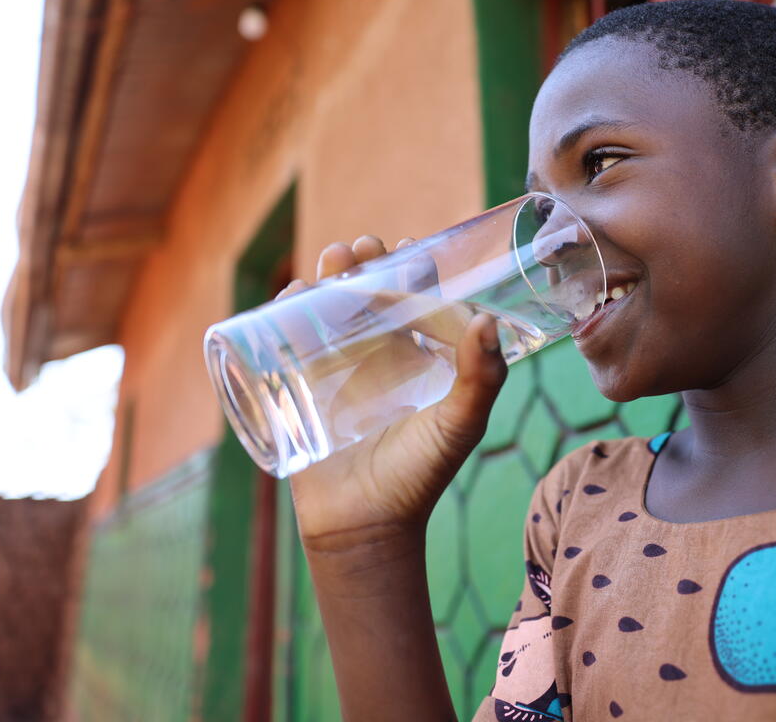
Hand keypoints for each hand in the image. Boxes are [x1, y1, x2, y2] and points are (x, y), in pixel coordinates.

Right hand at [279, 235, 507, 551]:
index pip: (417, 302)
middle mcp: (379, 357)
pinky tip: (294, 294)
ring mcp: (336, 370)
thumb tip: (487, 320)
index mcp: (419, 359)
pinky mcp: (300, 387)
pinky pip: (290, 338)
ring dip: (327, 278)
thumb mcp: (458, 426)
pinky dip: (288, 309)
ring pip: (328, 309)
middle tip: (361, 248)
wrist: (362, 526)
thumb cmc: (419, 476)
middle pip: (368, 295)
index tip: (406, 249)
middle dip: (363, 264)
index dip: (411, 272)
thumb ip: (480, 380)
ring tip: (332, 260)